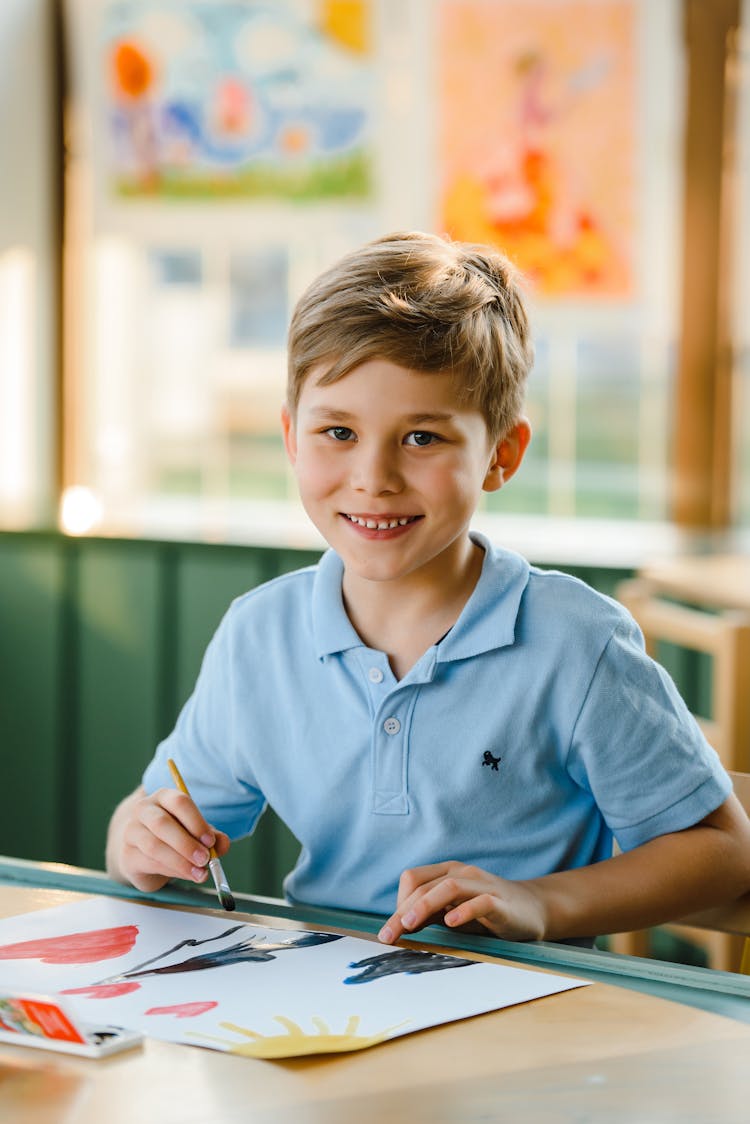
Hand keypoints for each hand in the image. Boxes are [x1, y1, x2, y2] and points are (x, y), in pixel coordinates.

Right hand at [106, 785, 230, 892]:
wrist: (143, 852)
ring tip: (199, 873)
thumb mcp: (196, 834)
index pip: (179, 802)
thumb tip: (223, 844)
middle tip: (205, 860)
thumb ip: (212, 838)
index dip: (196, 822)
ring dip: (180, 861)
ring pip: (154, 846)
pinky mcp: (127, 855)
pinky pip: (149, 863)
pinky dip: (171, 871)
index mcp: (164, 797)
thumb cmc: (174, 837)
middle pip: (162, 823)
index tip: (211, 841)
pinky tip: (186, 875)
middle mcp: (144, 810)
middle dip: (187, 844)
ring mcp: (132, 832)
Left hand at [377, 861, 546, 944]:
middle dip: (402, 913)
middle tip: (389, 937)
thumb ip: (431, 915)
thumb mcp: (454, 912)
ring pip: (448, 887)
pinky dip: (463, 911)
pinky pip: (480, 902)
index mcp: (447, 873)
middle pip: (424, 886)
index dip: (398, 904)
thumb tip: (399, 929)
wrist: (532, 909)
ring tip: (410, 924)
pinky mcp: (500, 902)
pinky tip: (451, 923)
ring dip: (425, 905)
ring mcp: (481, 885)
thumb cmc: (488, 912)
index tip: (390, 931)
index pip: (413, 880)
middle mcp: (462, 873)